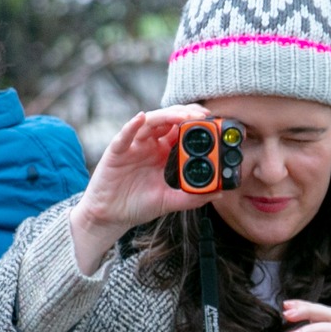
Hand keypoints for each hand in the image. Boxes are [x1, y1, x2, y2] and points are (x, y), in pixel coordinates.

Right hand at [69, 106, 215, 273]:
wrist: (112, 217)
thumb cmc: (138, 205)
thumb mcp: (170, 202)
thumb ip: (192, 197)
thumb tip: (219, 192)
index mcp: (164, 152)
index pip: (181, 129)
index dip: (196, 122)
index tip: (213, 122)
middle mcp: (150, 144)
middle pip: (168, 120)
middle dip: (185, 114)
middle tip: (202, 116)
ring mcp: (133, 146)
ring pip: (150, 122)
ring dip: (167, 116)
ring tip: (182, 116)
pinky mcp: (116, 152)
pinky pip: (124, 135)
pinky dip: (132, 126)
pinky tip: (141, 118)